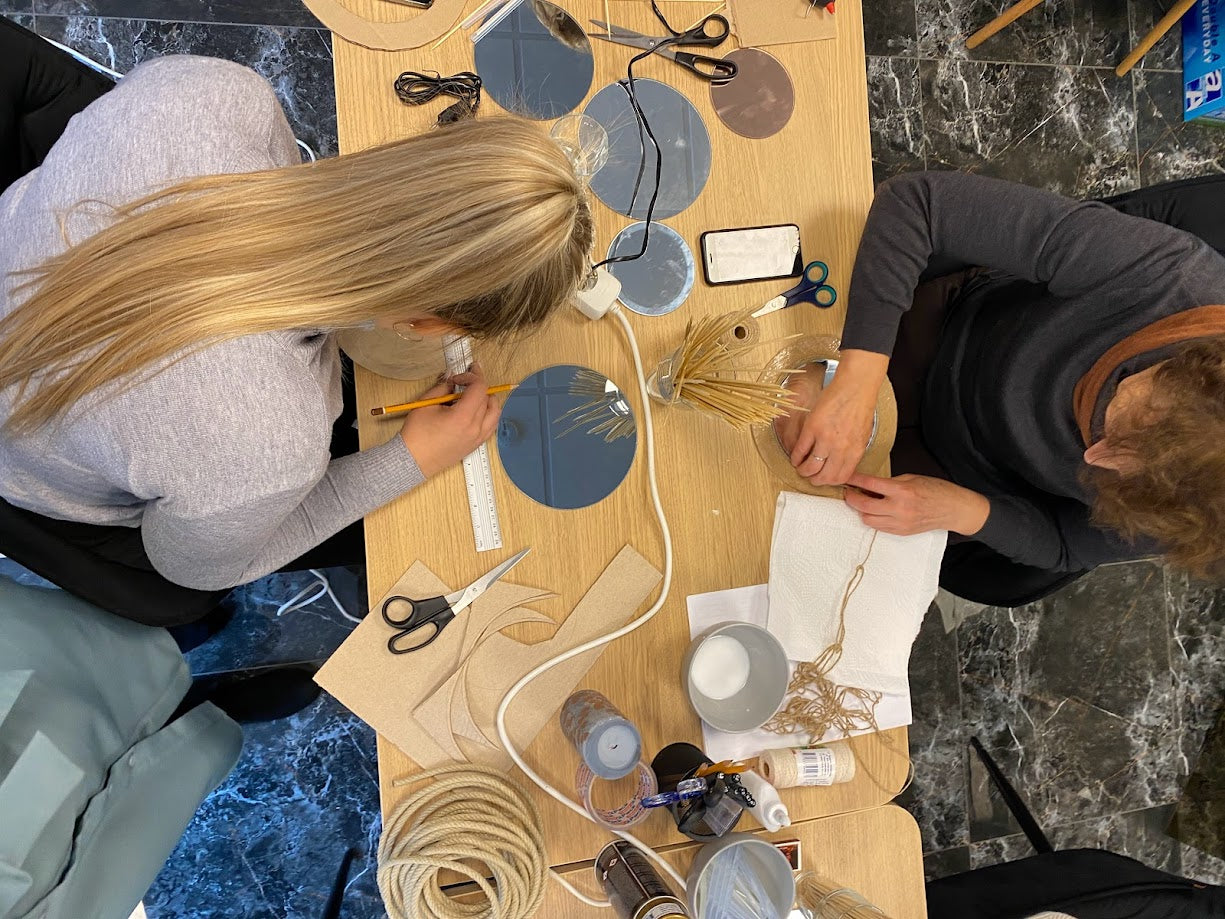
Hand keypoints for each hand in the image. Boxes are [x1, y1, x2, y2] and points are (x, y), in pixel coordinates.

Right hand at [399, 363, 500, 477]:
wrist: (413, 461)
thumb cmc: (417, 434)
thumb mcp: (427, 403)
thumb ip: (443, 387)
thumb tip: (452, 379)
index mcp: (463, 417)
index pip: (479, 388)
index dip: (471, 376)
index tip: (458, 377)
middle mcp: (475, 428)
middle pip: (488, 398)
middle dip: (477, 385)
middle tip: (464, 381)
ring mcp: (478, 438)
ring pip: (495, 412)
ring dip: (487, 399)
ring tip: (473, 395)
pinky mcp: (476, 444)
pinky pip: (491, 425)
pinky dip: (488, 414)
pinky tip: (476, 410)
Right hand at [780, 350, 887, 485]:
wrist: (855, 386)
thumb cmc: (860, 406)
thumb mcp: (862, 434)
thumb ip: (852, 451)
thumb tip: (839, 463)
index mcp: (855, 451)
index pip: (840, 477)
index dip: (829, 481)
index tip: (823, 478)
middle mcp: (841, 448)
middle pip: (824, 477)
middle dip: (814, 480)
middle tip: (809, 476)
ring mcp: (826, 438)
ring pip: (810, 467)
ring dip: (802, 471)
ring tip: (800, 467)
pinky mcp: (812, 428)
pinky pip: (800, 450)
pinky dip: (795, 457)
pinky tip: (795, 456)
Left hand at [843, 473, 989, 536]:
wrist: (953, 509)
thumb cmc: (936, 490)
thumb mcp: (912, 478)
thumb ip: (890, 482)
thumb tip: (870, 485)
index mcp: (902, 491)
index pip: (870, 484)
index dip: (855, 480)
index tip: (846, 477)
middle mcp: (899, 509)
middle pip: (863, 506)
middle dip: (851, 498)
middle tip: (848, 491)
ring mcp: (900, 523)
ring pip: (867, 520)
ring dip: (861, 510)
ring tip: (862, 501)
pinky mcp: (901, 532)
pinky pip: (878, 527)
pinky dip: (872, 519)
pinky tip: (874, 511)